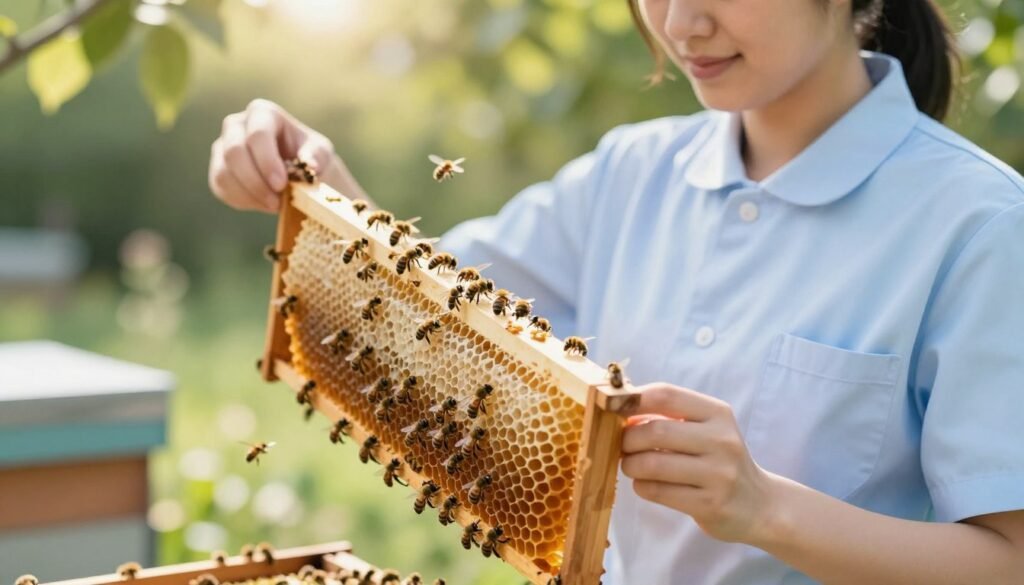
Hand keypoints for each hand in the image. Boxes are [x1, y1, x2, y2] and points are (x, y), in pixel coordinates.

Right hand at [208, 99, 341, 211]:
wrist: (298, 172)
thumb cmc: (309, 156)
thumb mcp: (321, 152)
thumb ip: (316, 156)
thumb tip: (309, 165)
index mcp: (263, 113)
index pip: (257, 134)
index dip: (266, 162)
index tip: (281, 185)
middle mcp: (236, 125)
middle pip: (234, 152)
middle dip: (256, 182)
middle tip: (278, 202)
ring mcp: (223, 146)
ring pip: (224, 173)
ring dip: (251, 195)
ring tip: (276, 204)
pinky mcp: (218, 169)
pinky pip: (221, 187)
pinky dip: (243, 201)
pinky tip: (263, 203)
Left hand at [621, 383, 778, 543]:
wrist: (758, 504)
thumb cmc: (719, 460)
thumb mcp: (705, 429)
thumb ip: (668, 417)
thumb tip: (620, 411)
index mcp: (718, 413)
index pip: (666, 394)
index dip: (634, 400)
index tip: (617, 410)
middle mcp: (721, 440)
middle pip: (655, 431)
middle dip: (627, 439)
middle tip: (623, 446)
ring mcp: (718, 474)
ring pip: (652, 464)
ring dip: (630, 464)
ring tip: (631, 466)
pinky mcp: (709, 504)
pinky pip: (657, 491)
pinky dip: (641, 486)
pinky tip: (646, 484)